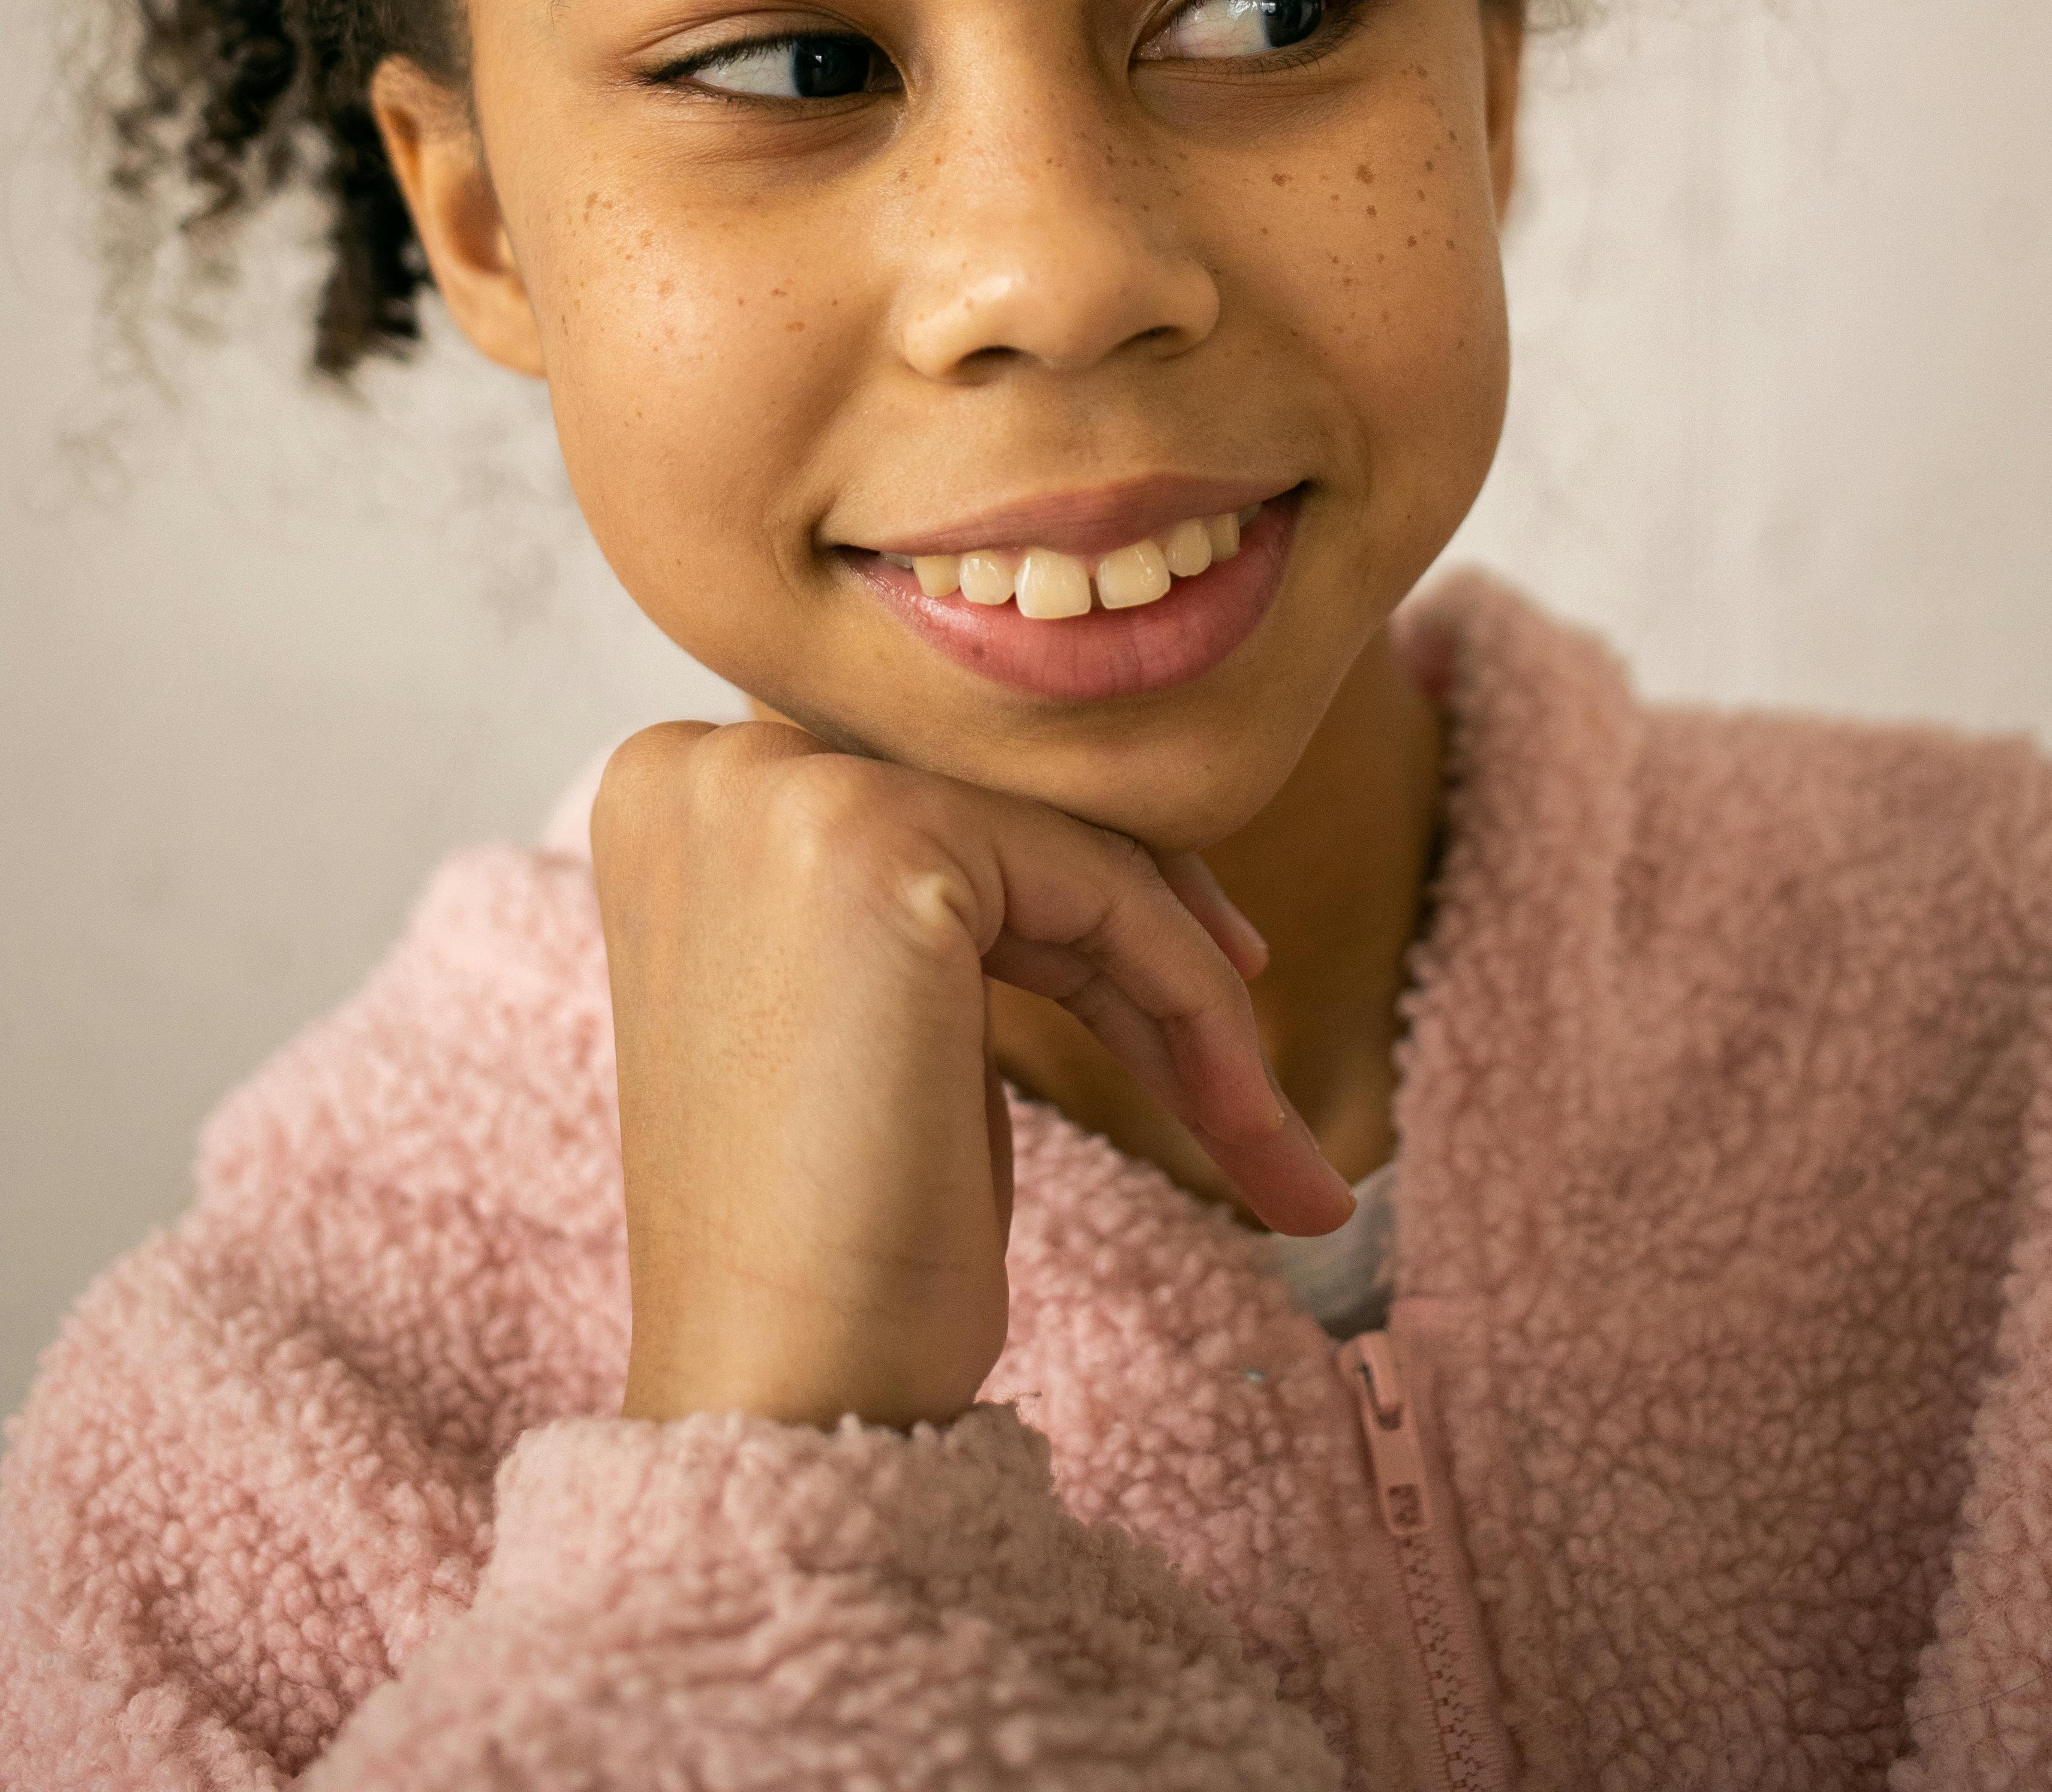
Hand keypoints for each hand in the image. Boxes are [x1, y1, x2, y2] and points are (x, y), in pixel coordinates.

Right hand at [592, 717, 1350, 1430]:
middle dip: (1145, 935)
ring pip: (1068, 848)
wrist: (784, 1392)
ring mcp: (777, 793)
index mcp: (672, 794)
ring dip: (1190, 991)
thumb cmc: (833, 1232)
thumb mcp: (864, 1006)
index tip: (1186, 1002)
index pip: (933, 805)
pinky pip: (1103, 890)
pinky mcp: (874, 841)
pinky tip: (1249, 1126)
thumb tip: (1103, 837)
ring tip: (1270, 1142)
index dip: (1069, 902)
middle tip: (1241, 1077)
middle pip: (1004, 813)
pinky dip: (1191, 998)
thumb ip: (922, 888)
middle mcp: (705, 766)